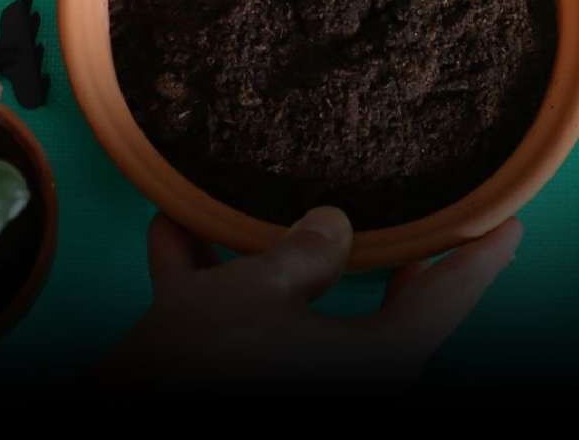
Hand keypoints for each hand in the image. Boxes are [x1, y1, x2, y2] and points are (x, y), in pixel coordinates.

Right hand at [100, 207, 520, 391]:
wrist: (118, 422)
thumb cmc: (202, 369)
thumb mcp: (258, 294)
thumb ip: (304, 254)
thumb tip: (334, 226)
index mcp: (368, 366)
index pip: (441, 303)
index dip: (478, 258)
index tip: (507, 223)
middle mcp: (335, 381)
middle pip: (372, 309)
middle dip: (371, 256)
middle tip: (396, 211)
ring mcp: (281, 383)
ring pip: (293, 314)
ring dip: (262, 259)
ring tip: (241, 206)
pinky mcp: (230, 384)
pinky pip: (235, 327)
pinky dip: (209, 283)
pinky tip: (171, 232)